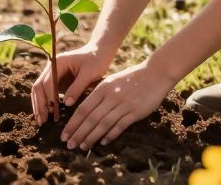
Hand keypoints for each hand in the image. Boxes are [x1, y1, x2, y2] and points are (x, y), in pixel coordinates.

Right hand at [32, 42, 113, 124]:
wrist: (99, 53)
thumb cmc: (96, 61)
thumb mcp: (89, 74)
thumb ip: (77, 87)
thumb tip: (66, 103)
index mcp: (58, 62)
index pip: (48, 81)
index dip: (49, 96)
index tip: (52, 110)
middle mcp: (51, 68)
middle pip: (39, 86)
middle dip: (40, 104)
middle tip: (42, 121)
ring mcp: (53, 75)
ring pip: (39, 90)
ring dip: (39, 105)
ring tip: (41, 121)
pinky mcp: (57, 81)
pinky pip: (47, 93)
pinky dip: (45, 104)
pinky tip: (46, 115)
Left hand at [59, 60, 175, 150]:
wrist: (155, 73)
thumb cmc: (132, 78)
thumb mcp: (112, 81)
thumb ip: (99, 94)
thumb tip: (85, 111)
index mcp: (102, 88)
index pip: (83, 109)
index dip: (72, 123)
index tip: (64, 134)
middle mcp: (111, 96)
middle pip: (90, 118)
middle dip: (78, 133)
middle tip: (69, 145)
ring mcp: (123, 104)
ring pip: (103, 124)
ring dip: (91, 137)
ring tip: (83, 147)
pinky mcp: (135, 112)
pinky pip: (120, 125)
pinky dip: (110, 135)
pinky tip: (103, 142)